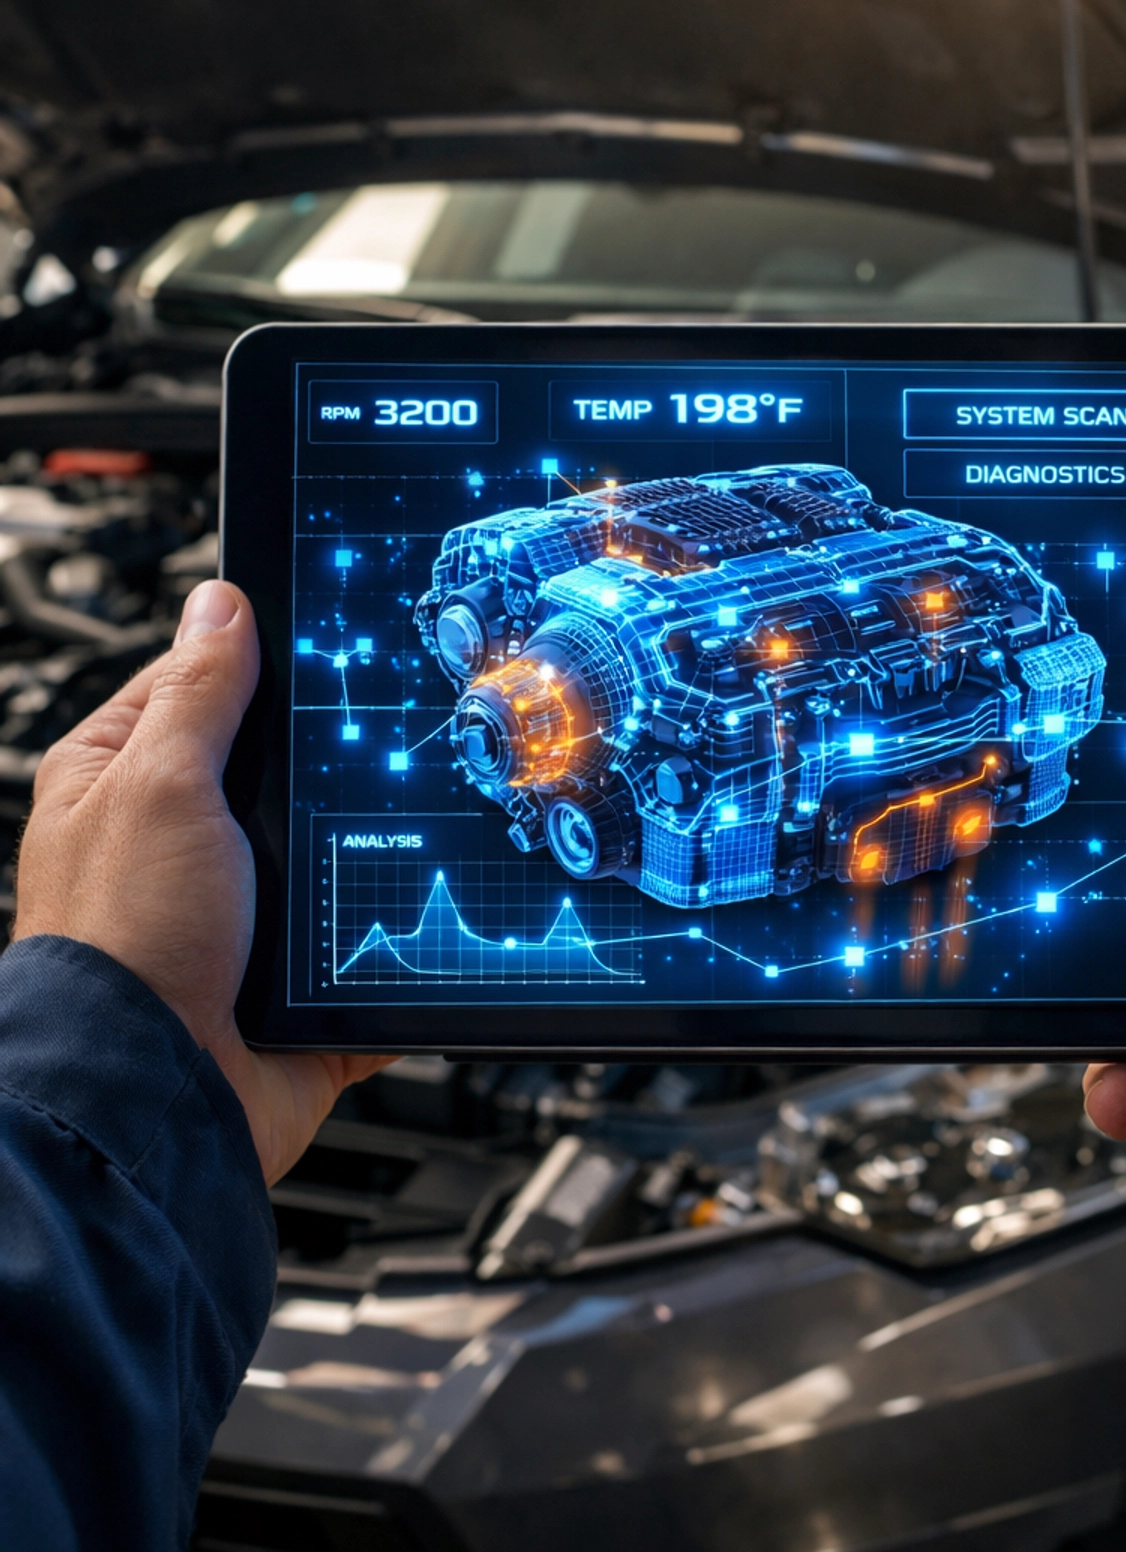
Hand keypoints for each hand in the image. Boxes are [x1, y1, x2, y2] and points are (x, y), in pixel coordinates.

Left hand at [14, 580, 392, 1184]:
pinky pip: (361, 942)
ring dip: (362, 848)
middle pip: (274, 766)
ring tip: (409, 816)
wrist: (156, 1099)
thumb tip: (219, 603)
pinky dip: (394, 932)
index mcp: (123, 784)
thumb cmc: (122, 944)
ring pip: (326, 849)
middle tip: (375, 731)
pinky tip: (426, 903)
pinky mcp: (292, 981)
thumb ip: (198, 692)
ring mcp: (237, 915)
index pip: (196, 685)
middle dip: (325, 761)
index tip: (320, 634)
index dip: (254, 659)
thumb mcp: (159, 783)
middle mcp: (175, 845)